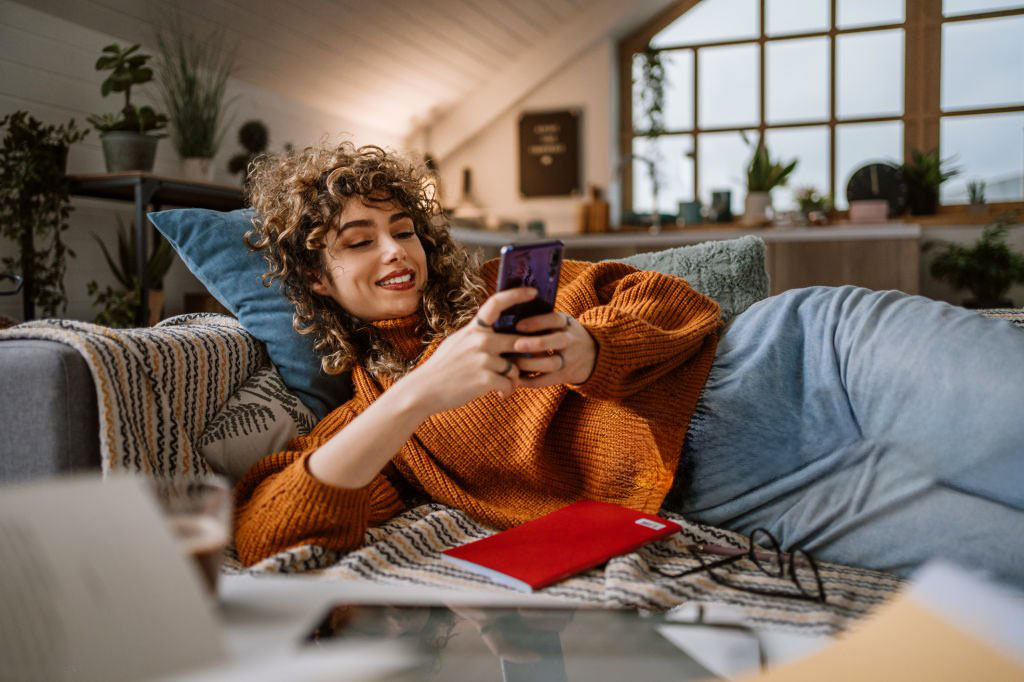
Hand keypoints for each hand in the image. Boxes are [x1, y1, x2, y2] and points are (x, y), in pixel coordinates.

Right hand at [402, 287, 535, 411]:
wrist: (424, 390)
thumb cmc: (442, 368)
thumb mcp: (457, 342)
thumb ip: (477, 336)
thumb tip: (495, 332)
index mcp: (474, 329)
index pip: (496, 303)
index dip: (517, 295)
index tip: (534, 292)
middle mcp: (480, 340)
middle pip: (518, 341)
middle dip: (524, 356)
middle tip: (523, 367)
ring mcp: (483, 359)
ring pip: (515, 367)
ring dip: (513, 379)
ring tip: (504, 387)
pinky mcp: (485, 379)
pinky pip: (509, 384)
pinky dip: (507, 391)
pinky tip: (500, 395)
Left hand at [510, 311, 595, 386]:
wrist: (594, 354)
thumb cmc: (565, 334)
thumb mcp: (561, 322)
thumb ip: (543, 320)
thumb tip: (510, 317)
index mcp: (567, 323)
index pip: (554, 319)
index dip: (537, 322)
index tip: (518, 325)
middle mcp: (570, 340)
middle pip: (557, 341)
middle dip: (536, 343)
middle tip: (516, 345)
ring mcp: (569, 359)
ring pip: (551, 363)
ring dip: (529, 364)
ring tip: (511, 363)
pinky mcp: (565, 376)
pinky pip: (546, 380)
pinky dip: (530, 381)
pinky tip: (515, 379)